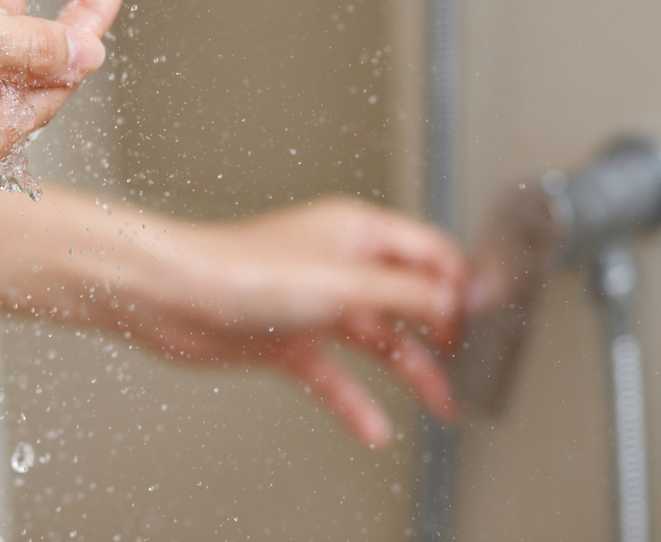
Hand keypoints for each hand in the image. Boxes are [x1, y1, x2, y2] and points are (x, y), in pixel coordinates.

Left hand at [96, 197, 465, 445]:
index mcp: (356, 232)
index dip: (460, 284)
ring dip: (411, 372)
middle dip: (442, 332)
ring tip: (443, 404)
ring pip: (377, 341)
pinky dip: (356, 401)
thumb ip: (408, 292)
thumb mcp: (345, 281)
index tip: (486, 319)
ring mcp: (314, 304)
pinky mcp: (288, 340)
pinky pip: (336, 376)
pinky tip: (373, 427)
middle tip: (470, 364)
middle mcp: (338, 265)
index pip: (428, 251)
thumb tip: (458, 299)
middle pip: (407, 299)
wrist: (175, 299)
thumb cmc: (242, 270)